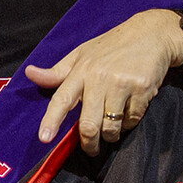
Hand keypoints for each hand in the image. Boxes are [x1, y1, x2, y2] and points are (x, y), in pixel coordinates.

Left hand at [26, 9, 182, 155]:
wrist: (151, 33)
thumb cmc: (112, 46)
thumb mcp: (82, 53)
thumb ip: (57, 71)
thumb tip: (30, 74)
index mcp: (81, 70)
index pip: (62, 98)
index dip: (52, 120)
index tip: (44, 138)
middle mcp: (99, 77)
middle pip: (89, 125)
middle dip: (89, 144)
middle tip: (91, 149)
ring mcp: (121, 83)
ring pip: (111, 127)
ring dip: (111, 135)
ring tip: (112, 127)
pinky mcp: (142, 88)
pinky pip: (132, 120)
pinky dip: (129, 122)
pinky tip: (129, 109)